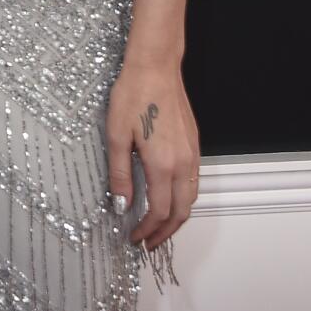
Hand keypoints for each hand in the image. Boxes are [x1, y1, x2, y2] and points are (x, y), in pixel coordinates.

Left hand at [106, 60, 199, 252]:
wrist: (155, 66)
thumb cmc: (133, 95)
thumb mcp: (116, 135)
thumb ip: (119, 174)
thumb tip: (122, 205)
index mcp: (163, 164)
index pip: (159, 212)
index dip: (147, 231)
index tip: (134, 238)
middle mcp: (183, 163)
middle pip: (182, 212)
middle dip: (166, 233)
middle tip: (149, 244)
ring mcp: (192, 153)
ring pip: (192, 198)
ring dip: (177, 218)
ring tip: (159, 227)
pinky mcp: (194, 144)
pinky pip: (194, 182)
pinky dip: (184, 199)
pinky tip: (169, 197)